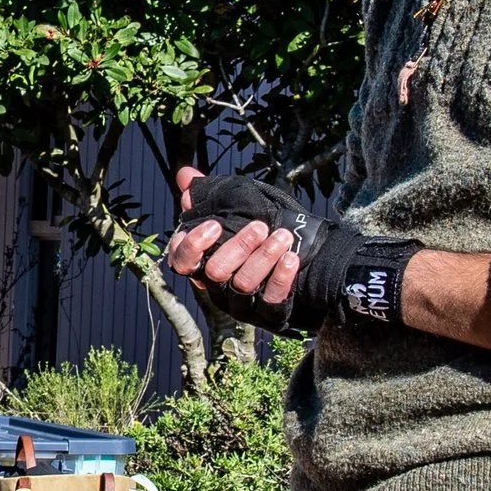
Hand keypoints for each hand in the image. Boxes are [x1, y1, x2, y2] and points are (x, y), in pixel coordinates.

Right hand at [165, 164, 302, 310]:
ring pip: (243, 285)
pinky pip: (270, 301)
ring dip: (263, 257)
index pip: (182, 263)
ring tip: (283, 236)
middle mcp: (218, 287)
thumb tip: (185, 175)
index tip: (214, 224)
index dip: (193, 246)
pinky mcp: (268, 315)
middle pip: (216, 272)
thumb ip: (210, 195)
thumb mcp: (238, 209)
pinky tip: (292, 258)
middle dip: (237, 246)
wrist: (307, 265)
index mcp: (204, 263)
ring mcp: (242, 304)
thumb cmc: (262, 233)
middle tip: (259, 226)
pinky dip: (281, 278)